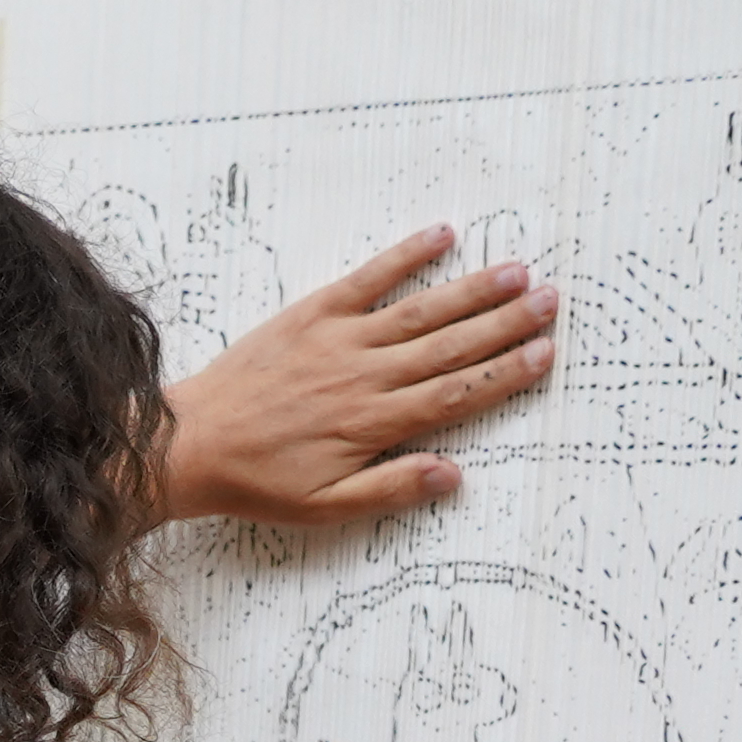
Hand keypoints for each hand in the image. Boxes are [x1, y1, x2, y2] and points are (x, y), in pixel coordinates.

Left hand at [154, 231, 559, 525]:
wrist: (189, 443)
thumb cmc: (256, 482)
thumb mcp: (324, 507)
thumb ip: (391, 490)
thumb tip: (452, 477)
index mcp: (375, 423)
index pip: (457, 393)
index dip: (506, 374)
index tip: (545, 354)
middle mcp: (367, 375)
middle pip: (452, 346)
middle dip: (507, 323)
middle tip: (552, 301)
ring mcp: (340, 339)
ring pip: (422, 311)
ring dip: (473, 289)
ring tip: (518, 271)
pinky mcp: (311, 314)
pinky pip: (368, 278)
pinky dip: (406, 254)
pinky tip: (441, 234)